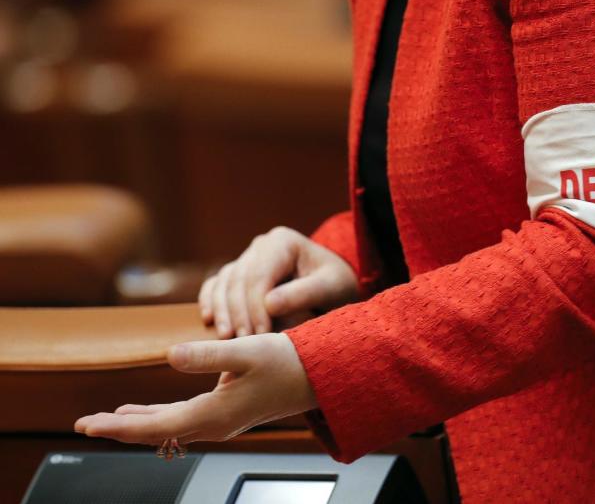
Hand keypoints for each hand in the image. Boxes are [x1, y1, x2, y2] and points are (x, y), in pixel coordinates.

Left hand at [74, 334, 315, 445]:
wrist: (319, 376)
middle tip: (84, 424)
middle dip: (118, 428)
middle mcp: (214, 424)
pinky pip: (183, 421)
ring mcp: (221, 421)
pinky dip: (159, 417)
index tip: (86, 424)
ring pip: (168, 428)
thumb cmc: (288, 363)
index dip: (117, 427)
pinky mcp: (227, 413)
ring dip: (137, 423)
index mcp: (214, 415)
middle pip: (155, 433)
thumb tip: (170, 356)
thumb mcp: (247, 350)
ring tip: (110, 418)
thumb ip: (207, 354)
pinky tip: (148, 411)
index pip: (154, 428)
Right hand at [199, 226, 358, 338]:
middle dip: (239, 313)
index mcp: (282, 242)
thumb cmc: (336, 284)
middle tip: (242, 342)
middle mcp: (261, 246)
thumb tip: (269, 305)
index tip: (260, 334)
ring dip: (222, 311)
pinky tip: (210, 320)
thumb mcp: (330, 288)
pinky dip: (211, 301)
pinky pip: (217, 285)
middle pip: (238, 280)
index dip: (255, 306)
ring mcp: (247, 258)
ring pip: (224, 282)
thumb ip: (303, 294)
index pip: (260, 275)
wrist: (334, 283)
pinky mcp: (239, 273)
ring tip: (226, 338)